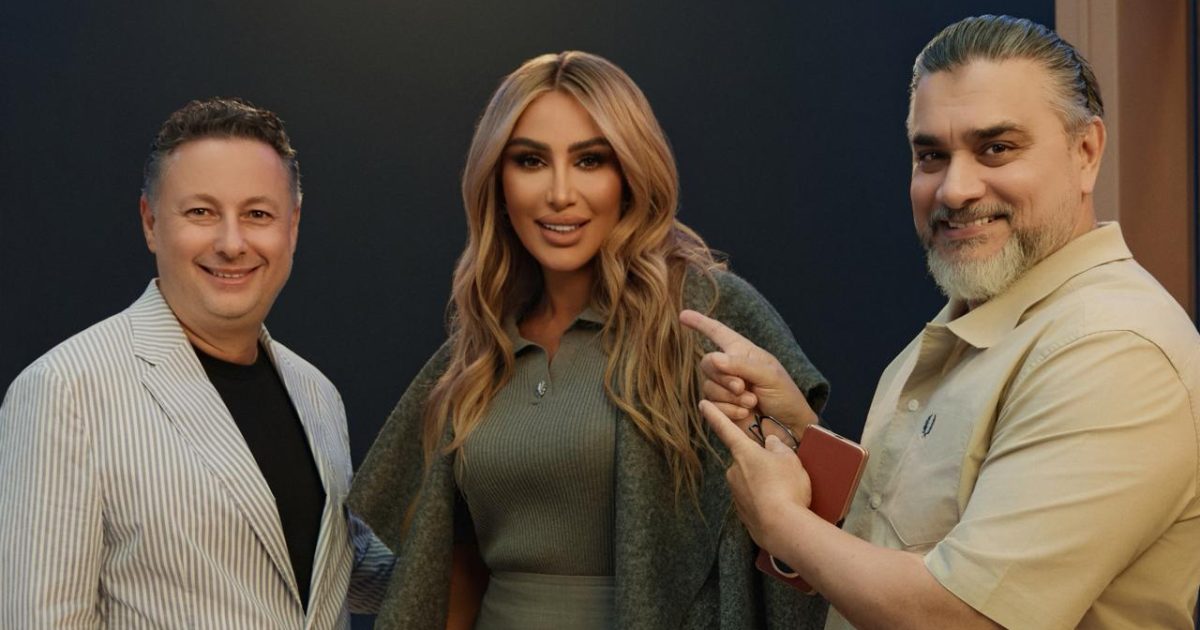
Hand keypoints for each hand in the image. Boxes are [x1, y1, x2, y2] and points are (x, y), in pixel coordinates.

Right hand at [680, 309, 816, 431]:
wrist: (789, 429)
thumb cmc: (785, 397)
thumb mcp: (769, 375)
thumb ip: (741, 364)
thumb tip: (714, 358)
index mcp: (743, 352)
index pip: (718, 332)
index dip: (700, 323)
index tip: (683, 315)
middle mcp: (730, 368)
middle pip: (707, 363)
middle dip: (724, 376)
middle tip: (742, 386)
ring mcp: (724, 389)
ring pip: (708, 386)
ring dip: (729, 396)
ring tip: (751, 402)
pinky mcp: (720, 409)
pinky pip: (711, 405)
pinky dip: (728, 410)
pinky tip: (744, 413)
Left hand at [700, 400, 812, 551]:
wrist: (782, 528)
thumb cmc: (786, 488)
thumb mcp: (790, 459)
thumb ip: (778, 447)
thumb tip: (770, 443)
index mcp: (743, 452)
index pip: (725, 429)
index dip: (714, 415)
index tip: (702, 404)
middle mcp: (733, 471)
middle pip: (746, 460)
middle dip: (761, 464)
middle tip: (784, 473)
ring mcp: (735, 494)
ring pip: (751, 481)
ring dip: (765, 484)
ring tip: (786, 493)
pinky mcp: (742, 513)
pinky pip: (754, 500)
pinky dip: (765, 501)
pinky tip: (780, 507)